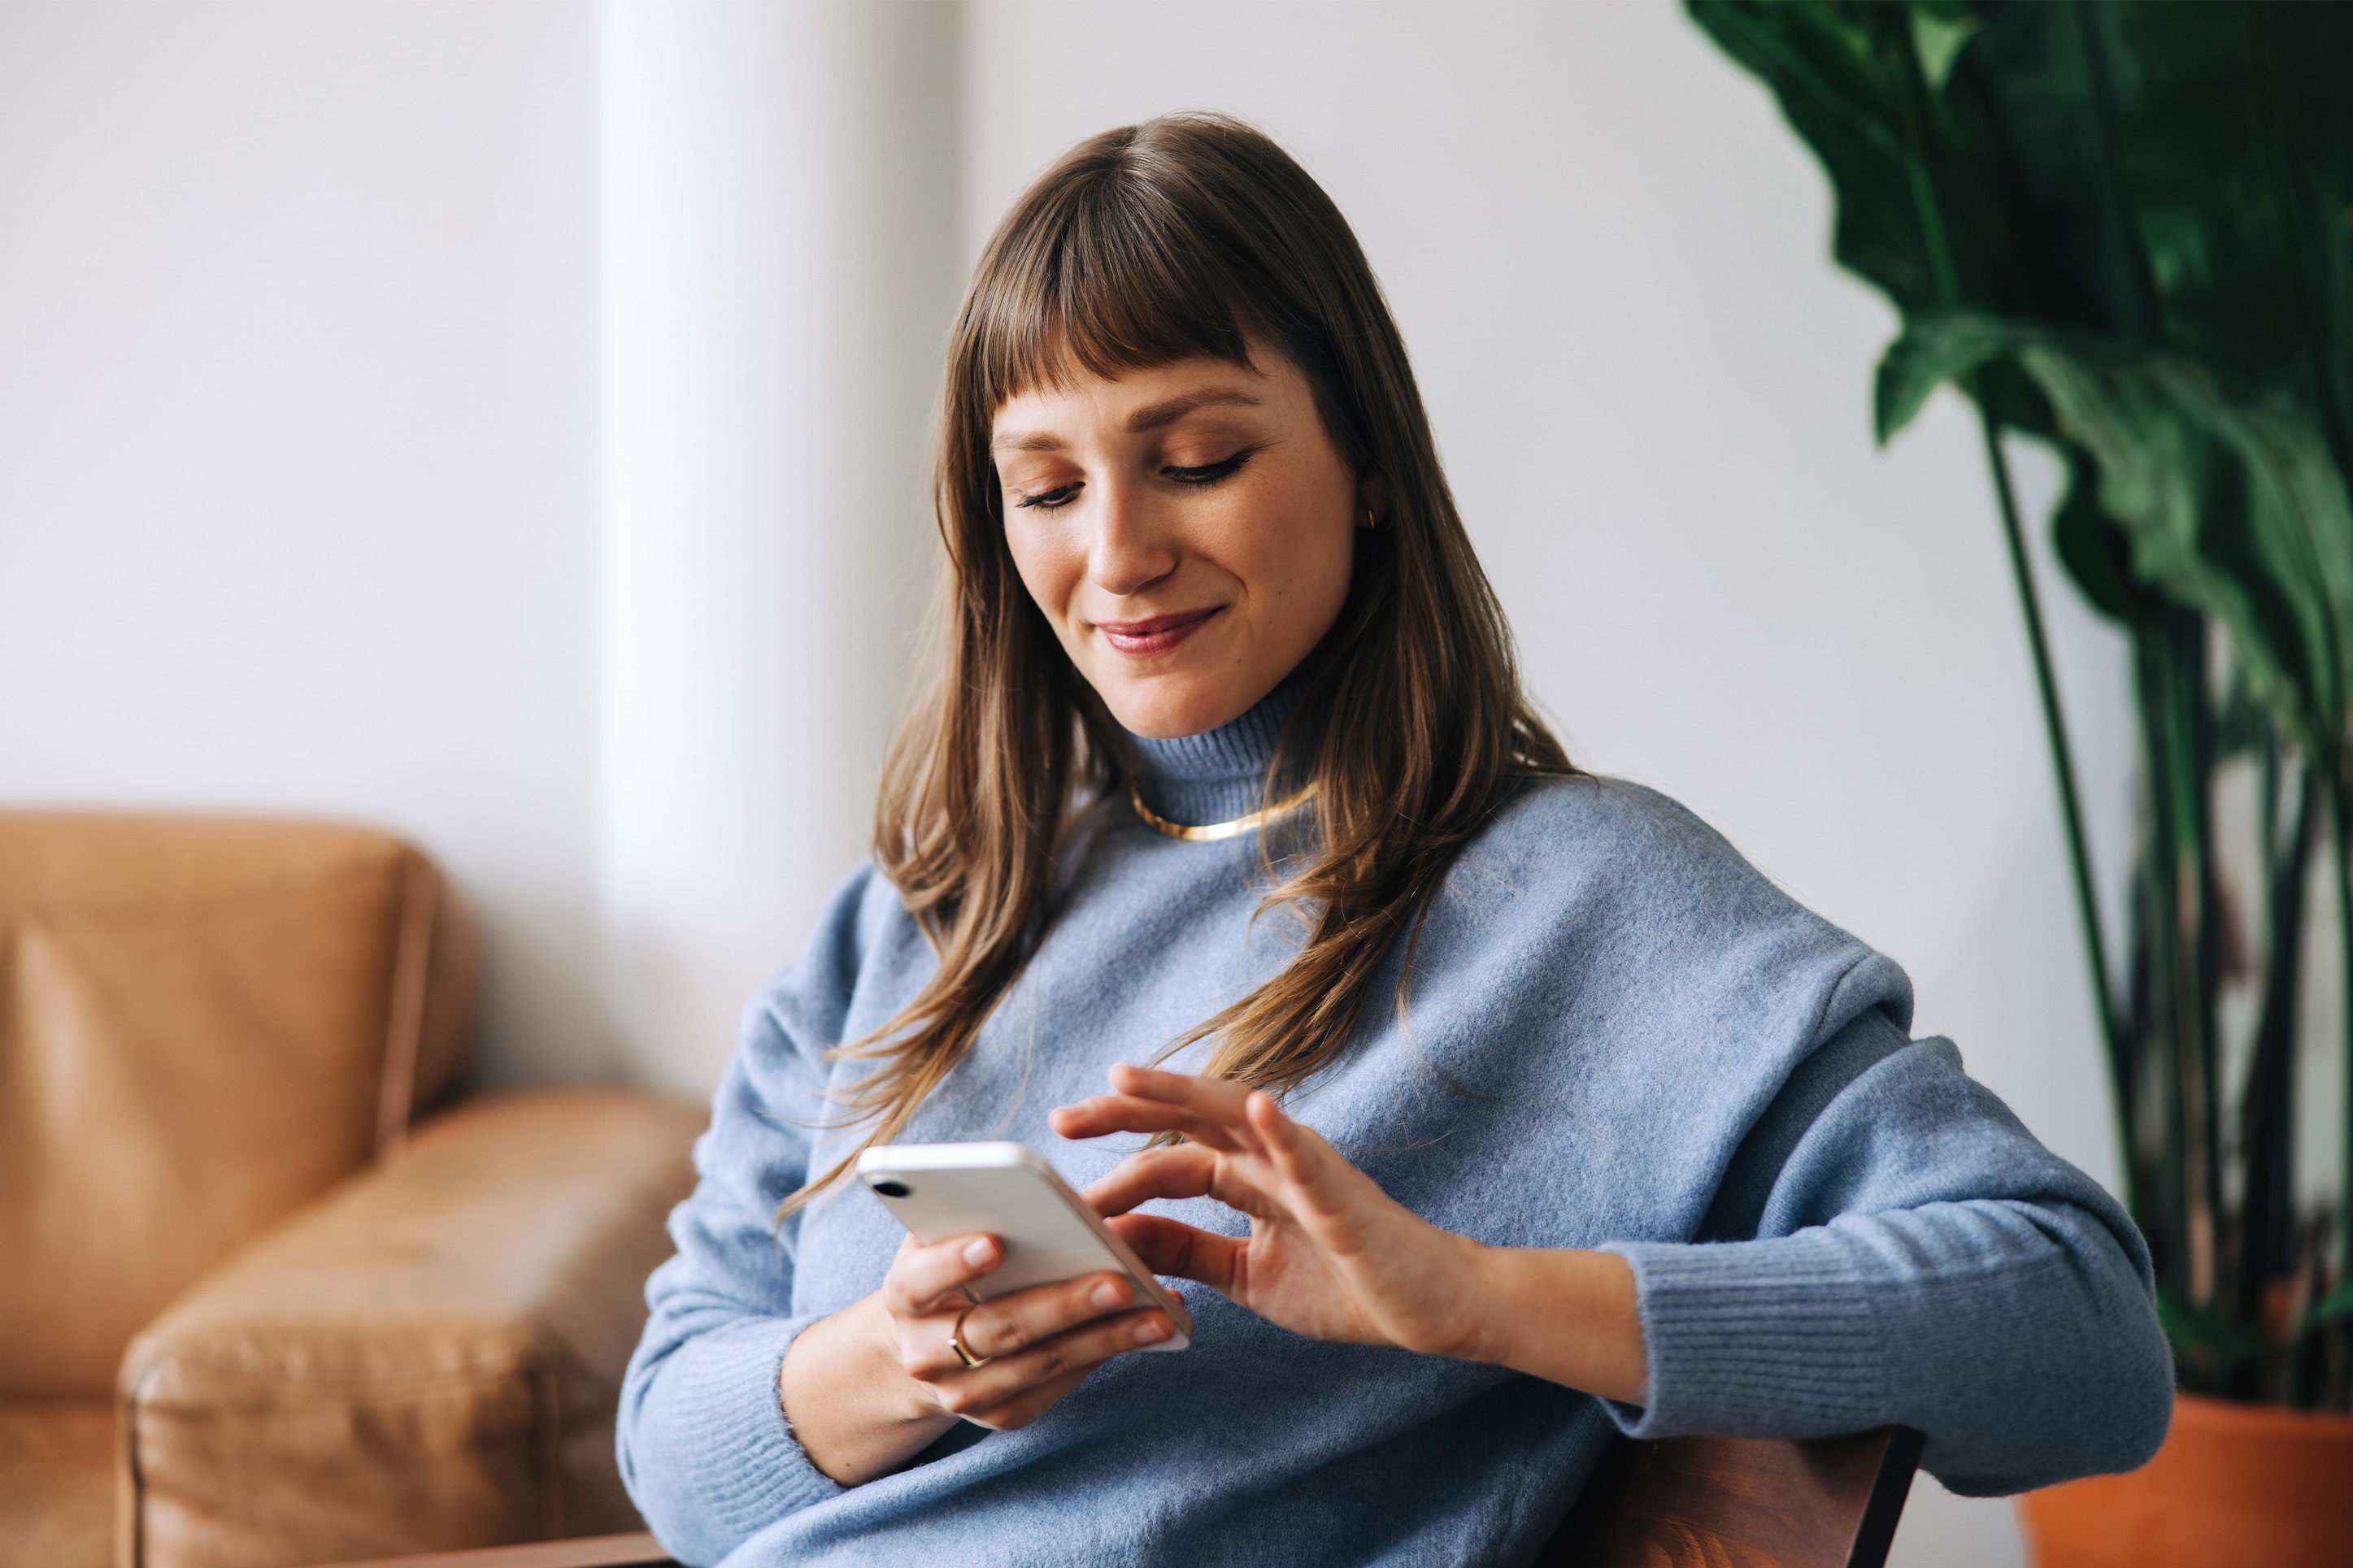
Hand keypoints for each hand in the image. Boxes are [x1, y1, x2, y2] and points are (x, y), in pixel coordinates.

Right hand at [780, 1225, 1173, 1485]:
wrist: (928, 1342)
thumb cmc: (948, 1266)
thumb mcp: (943, 1234)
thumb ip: (972, 1212)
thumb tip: (1042, 1194)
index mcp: (904, 1294)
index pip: (920, 1280)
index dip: (953, 1263)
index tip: (995, 1243)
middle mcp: (925, 1353)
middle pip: (999, 1328)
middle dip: (1063, 1304)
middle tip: (1118, 1282)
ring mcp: (964, 1392)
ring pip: (1040, 1364)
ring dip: (1104, 1338)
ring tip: (1157, 1313)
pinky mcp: (1003, 1414)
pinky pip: (1058, 1386)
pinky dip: (1104, 1356)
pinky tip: (1145, 1331)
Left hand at [1049, 1064, 1492, 1358]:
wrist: (1431, 1309)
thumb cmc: (1348, 1283)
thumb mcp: (1247, 1275)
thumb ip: (1189, 1251)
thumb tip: (1119, 1238)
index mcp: (1249, 1177)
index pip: (1170, 1156)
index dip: (1116, 1163)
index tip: (1060, 1171)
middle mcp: (1273, 1157)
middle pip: (1188, 1119)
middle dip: (1125, 1112)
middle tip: (1062, 1117)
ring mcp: (1309, 1170)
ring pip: (1238, 1117)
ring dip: (1182, 1094)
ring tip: (1127, 1079)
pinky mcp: (1345, 1197)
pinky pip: (1311, 1158)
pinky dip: (1283, 1130)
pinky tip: (1259, 1107)